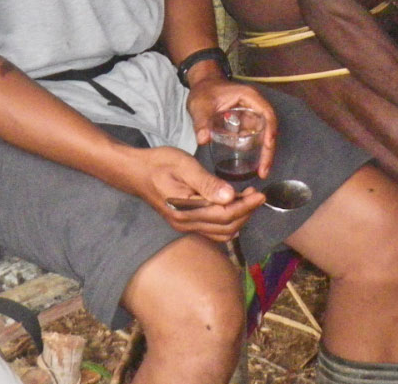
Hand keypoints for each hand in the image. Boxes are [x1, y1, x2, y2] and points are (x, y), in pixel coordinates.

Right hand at [131, 145, 265, 241]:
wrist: (136, 171)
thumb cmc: (160, 163)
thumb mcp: (184, 166)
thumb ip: (207, 182)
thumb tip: (230, 196)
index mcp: (186, 209)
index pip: (225, 214)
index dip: (246, 206)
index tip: (261, 194)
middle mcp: (185, 223)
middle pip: (226, 227)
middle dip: (246, 212)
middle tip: (257, 194)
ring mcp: (184, 225)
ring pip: (221, 232)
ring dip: (239, 218)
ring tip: (248, 198)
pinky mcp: (185, 223)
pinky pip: (213, 230)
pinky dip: (228, 221)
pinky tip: (233, 204)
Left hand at [185, 71, 277, 178]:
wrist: (202, 86)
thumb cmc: (204, 91)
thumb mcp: (201, 105)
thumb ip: (201, 121)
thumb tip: (203, 139)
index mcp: (250, 98)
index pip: (267, 115)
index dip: (270, 133)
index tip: (267, 151)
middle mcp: (255, 106)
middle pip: (269, 129)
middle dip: (268, 150)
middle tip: (263, 172)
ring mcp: (251, 115)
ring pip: (263, 135)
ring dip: (263, 153)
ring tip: (260, 172)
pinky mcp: (245, 123)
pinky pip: (253, 137)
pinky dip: (253, 150)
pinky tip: (251, 164)